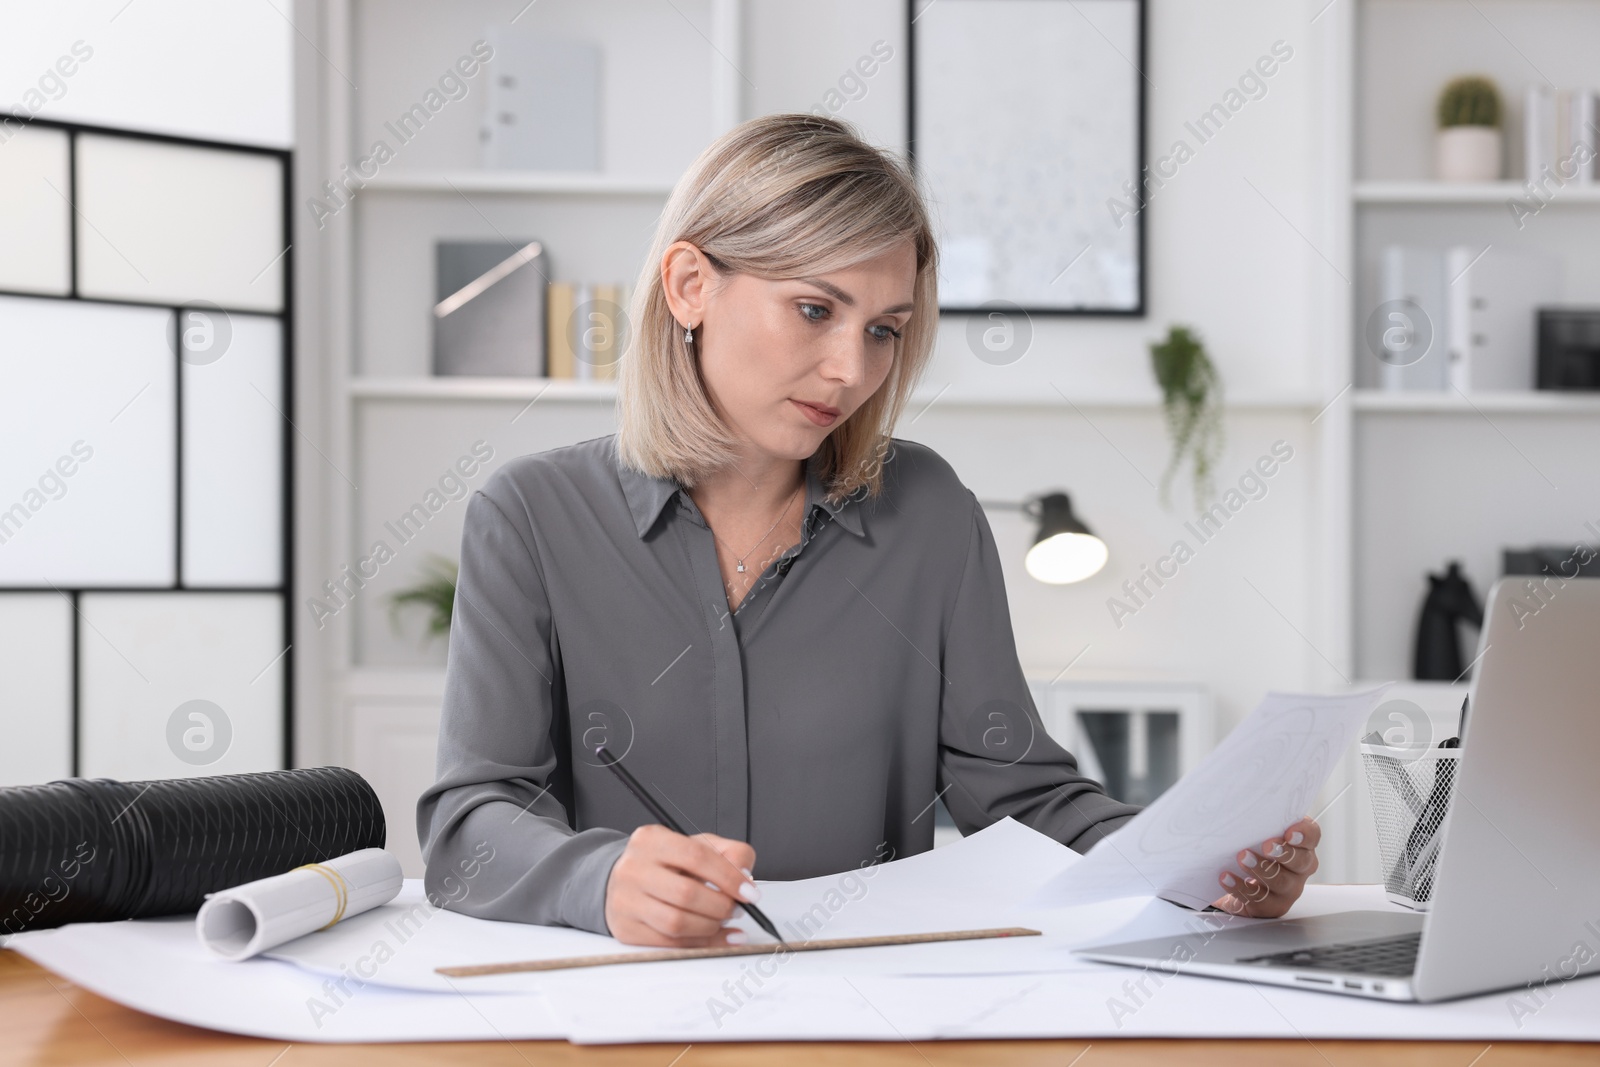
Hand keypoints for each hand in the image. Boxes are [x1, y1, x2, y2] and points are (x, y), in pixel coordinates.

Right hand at [603, 824, 758, 946]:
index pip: (696, 857)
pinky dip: (700, 944)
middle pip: (686, 893)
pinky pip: (669, 943)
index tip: (749, 893)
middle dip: (721, 906)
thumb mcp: (697, 845)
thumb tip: (744, 874)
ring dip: (710, 927)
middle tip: (737, 909)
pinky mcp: (626, 929)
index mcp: (652, 840)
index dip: (729, 877)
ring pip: (676, 922)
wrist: (627, 879)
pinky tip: (716, 937)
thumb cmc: (666, 863)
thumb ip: (729, 853)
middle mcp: (634, 868)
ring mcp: (626, 900)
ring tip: (722, 920)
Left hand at [1210, 816, 1319, 917]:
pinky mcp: (1269, 906)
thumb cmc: (1249, 845)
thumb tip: (1234, 792)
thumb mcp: (1255, 828)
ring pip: (1282, 883)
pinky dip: (1240, 887)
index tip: (1289, 831)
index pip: (1312, 836)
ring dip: (1262, 870)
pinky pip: (1258, 900)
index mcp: (1300, 844)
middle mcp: (1299, 868)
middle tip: (1266, 845)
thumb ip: (1256, 815)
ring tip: (1243, 857)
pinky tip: (1226, 877)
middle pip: (1302, 862)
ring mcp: (1287, 889)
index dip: (1304, 834)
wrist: (1233, 876)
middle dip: (1284, 853)